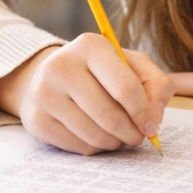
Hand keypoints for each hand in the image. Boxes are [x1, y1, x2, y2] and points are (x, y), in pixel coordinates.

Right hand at [0, 36, 174, 155]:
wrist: (53, 78)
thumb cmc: (101, 72)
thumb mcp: (133, 65)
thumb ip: (156, 84)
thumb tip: (154, 116)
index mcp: (90, 46)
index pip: (125, 86)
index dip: (144, 112)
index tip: (151, 125)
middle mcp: (61, 66)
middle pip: (110, 116)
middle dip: (131, 133)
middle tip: (138, 136)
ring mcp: (44, 93)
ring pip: (94, 135)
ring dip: (115, 142)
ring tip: (119, 134)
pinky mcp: (36, 120)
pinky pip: (78, 146)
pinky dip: (96, 147)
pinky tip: (97, 135)